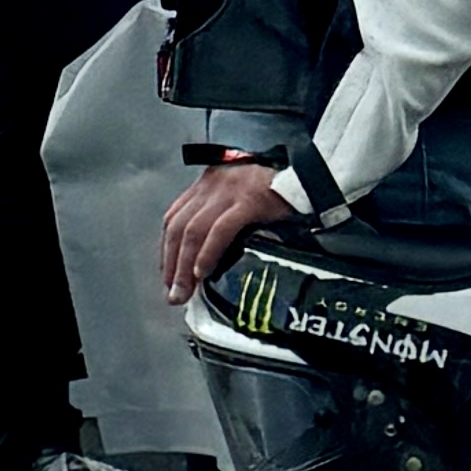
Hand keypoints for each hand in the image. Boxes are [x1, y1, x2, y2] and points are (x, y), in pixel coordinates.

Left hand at [159, 156, 297, 300]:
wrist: (305, 178)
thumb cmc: (272, 192)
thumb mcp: (236, 198)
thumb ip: (217, 218)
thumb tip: (201, 261)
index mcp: (207, 185)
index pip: (174, 218)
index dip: (166, 250)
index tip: (167, 276)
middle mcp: (213, 186)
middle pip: (180, 227)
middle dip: (172, 264)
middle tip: (173, 293)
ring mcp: (230, 193)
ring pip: (194, 230)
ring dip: (185, 265)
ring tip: (184, 290)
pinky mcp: (249, 201)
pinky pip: (221, 230)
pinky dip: (208, 252)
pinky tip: (204, 272)